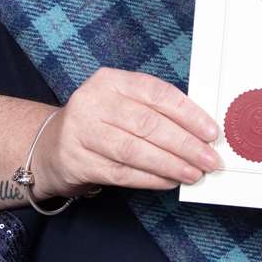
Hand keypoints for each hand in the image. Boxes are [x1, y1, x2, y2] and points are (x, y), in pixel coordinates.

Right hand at [44, 69, 222, 193]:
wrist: (50, 146)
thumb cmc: (100, 123)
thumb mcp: (122, 104)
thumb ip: (156, 111)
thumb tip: (201, 131)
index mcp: (110, 80)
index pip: (156, 93)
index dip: (188, 114)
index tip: (211, 132)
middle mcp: (92, 101)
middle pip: (148, 124)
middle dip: (184, 144)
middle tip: (209, 159)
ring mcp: (80, 131)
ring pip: (134, 150)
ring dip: (170, 164)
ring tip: (193, 173)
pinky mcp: (76, 161)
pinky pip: (121, 172)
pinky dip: (149, 179)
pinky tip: (168, 181)